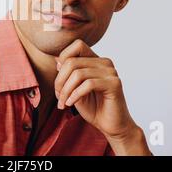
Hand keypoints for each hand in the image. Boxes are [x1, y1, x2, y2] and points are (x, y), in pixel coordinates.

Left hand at [54, 39, 150, 154]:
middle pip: (72, 62)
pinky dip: (75, 95)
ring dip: (65, 90)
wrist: (111, 126)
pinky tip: (70, 103)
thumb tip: (57, 60)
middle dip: (59, 81)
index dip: (63, 58)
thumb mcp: (74, 88)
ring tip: (63, 102)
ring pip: (78, 74)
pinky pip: (88, 84)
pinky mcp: (114, 84)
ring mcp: (111, 72)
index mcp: (96, 60)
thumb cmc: (93, 107)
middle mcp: (105, 62)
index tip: (59, 79)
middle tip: (58, 96)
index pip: (77, 45)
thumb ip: (68, 73)